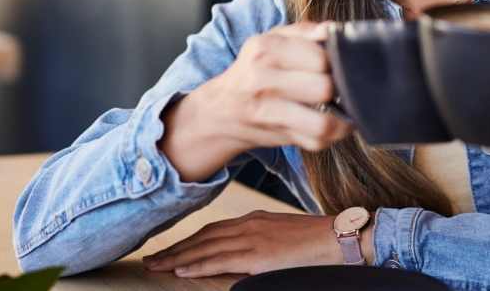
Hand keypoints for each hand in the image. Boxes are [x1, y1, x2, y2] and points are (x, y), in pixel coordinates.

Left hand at [142, 211, 341, 277]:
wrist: (339, 238)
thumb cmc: (317, 240)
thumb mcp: (283, 235)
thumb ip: (261, 242)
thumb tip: (244, 256)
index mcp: (254, 219)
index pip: (213, 229)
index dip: (189, 240)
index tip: (170, 249)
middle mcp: (249, 224)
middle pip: (203, 236)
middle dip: (175, 249)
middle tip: (150, 259)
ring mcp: (252, 238)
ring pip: (205, 248)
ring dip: (177, 258)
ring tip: (156, 267)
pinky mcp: (258, 254)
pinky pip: (220, 260)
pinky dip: (197, 265)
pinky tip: (181, 270)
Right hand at [160, 22, 351, 181]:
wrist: (220, 110)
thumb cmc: (254, 69)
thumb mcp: (271, 40)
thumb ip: (304, 31)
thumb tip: (333, 29)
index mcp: (265, 48)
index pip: (320, 57)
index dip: (337, 61)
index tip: (338, 63)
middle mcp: (261, 79)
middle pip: (325, 88)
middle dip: (340, 87)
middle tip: (342, 85)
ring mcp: (267, 111)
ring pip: (323, 122)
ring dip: (342, 118)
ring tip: (345, 108)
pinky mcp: (275, 136)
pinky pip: (316, 141)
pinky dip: (332, 134)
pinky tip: (332, 122)